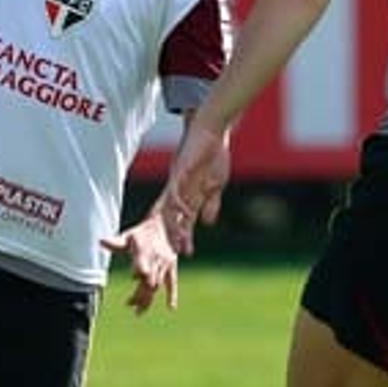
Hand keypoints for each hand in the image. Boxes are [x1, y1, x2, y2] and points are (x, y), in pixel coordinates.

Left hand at [100, 210, 179, 314]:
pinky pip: (172, 283)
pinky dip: (172, 295)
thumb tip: (100, 241)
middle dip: (139, 295)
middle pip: (148, 281)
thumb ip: (116, 242)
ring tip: (138, 311)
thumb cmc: (141, 233)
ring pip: (157, 285)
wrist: (164, 226)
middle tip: (128, 304)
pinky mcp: (172, 268)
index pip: (143, 264)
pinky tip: (170, 308)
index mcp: (144, 251)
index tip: (133, 278)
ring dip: (148, 299)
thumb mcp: (128, 236)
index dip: (139, 270)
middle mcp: (156, 259)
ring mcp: (165, 265)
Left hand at [160, 122, 230, 255]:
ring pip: (172, 210)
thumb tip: (207, 223)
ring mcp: (178, 182)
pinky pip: (177, 191)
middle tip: (176, 255)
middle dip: (174, 237)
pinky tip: (184, 216)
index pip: (183, 221)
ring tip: (180, 244)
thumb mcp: (215, 185)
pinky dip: (180, 205)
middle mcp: (179, 192)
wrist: (211, 131)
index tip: (187, 254)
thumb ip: (211, 204)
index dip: (183, 237)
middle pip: (172, 219)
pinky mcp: (180, 172)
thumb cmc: (213, 155)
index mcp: (188, 196)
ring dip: (177, 228)